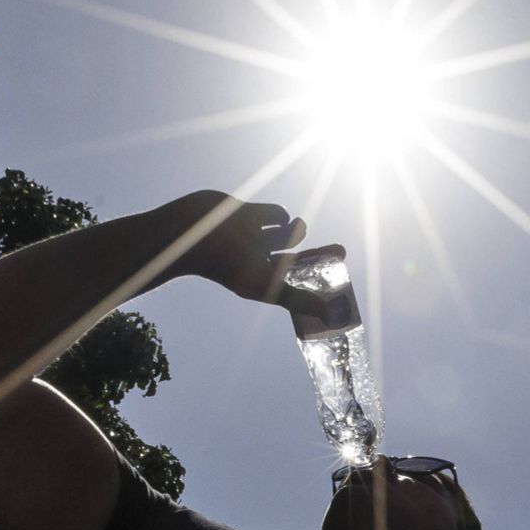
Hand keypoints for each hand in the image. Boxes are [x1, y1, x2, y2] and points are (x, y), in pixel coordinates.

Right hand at [156, 190, 345, 317]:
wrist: (188, 235)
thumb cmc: (224, 264)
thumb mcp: (264, 284)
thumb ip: (295, 298)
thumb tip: (329, 316)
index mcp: (263, 274)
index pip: (299, 275)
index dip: (320, 272)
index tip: (341, 268)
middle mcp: (259, 256)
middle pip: (296, 254)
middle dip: (318, 253)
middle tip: (340, 250)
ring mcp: (252, 234)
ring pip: (284, 230)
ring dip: (295, 230)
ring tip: (294, 231)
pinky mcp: (243, 213)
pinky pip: (271, 212)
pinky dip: (278, 214)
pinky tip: (275, 218)